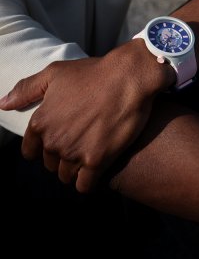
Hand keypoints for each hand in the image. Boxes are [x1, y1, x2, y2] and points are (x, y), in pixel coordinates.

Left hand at [0, 41, 174, 192]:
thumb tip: (3, 104)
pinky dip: (88, 182)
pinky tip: (96, 171)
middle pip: (51, 164)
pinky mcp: (97, 160)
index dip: (44, 148)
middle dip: (62, 158)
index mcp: (41, 122)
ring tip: (90, 157)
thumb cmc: (93, 73)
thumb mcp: (55, 73)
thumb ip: (27, 89)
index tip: (60, 142)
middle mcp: (54, 141)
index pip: (31, 151)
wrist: (127, 78)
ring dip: (76, 170)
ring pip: (67, 175)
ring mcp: (74, 152)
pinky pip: (85, 185)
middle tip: (80, 145)